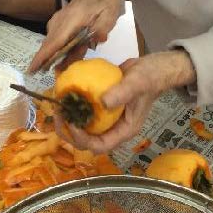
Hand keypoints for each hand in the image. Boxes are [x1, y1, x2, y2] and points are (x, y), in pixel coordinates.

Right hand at [29, 0, 120, 72]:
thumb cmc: (103, 3)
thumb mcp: (109, 15)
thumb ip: (103, 28)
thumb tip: (97, 40)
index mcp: (73, 18)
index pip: (56, 40)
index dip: (44, 55)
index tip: (33, 68)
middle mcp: (61, 20)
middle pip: (49, 43)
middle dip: (43, 60)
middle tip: (39, 75)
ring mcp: (57, 20)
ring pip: (51, 42)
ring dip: (53, 56)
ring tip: (59, 68)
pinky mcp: (57, 23)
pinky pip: (54, 39)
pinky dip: (57, 49)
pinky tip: (65, 57)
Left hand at [57, 51, 196, 152]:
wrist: (154, 67)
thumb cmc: (149, 78)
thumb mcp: (137, 83)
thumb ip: (122, 93)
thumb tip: (102, 102)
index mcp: (124, 130)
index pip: (100, 146)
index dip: (83, 140)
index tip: (71, 124)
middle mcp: (114, 127)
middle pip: (88, 140)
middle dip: (69, 132)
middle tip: (58, 115)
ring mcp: (108, 117)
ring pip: (84, 126)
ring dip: (68, 119)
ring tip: (57, 106)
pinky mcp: (102, 104)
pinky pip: (85, 111)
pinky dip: (73, 105)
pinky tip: (64, 93)